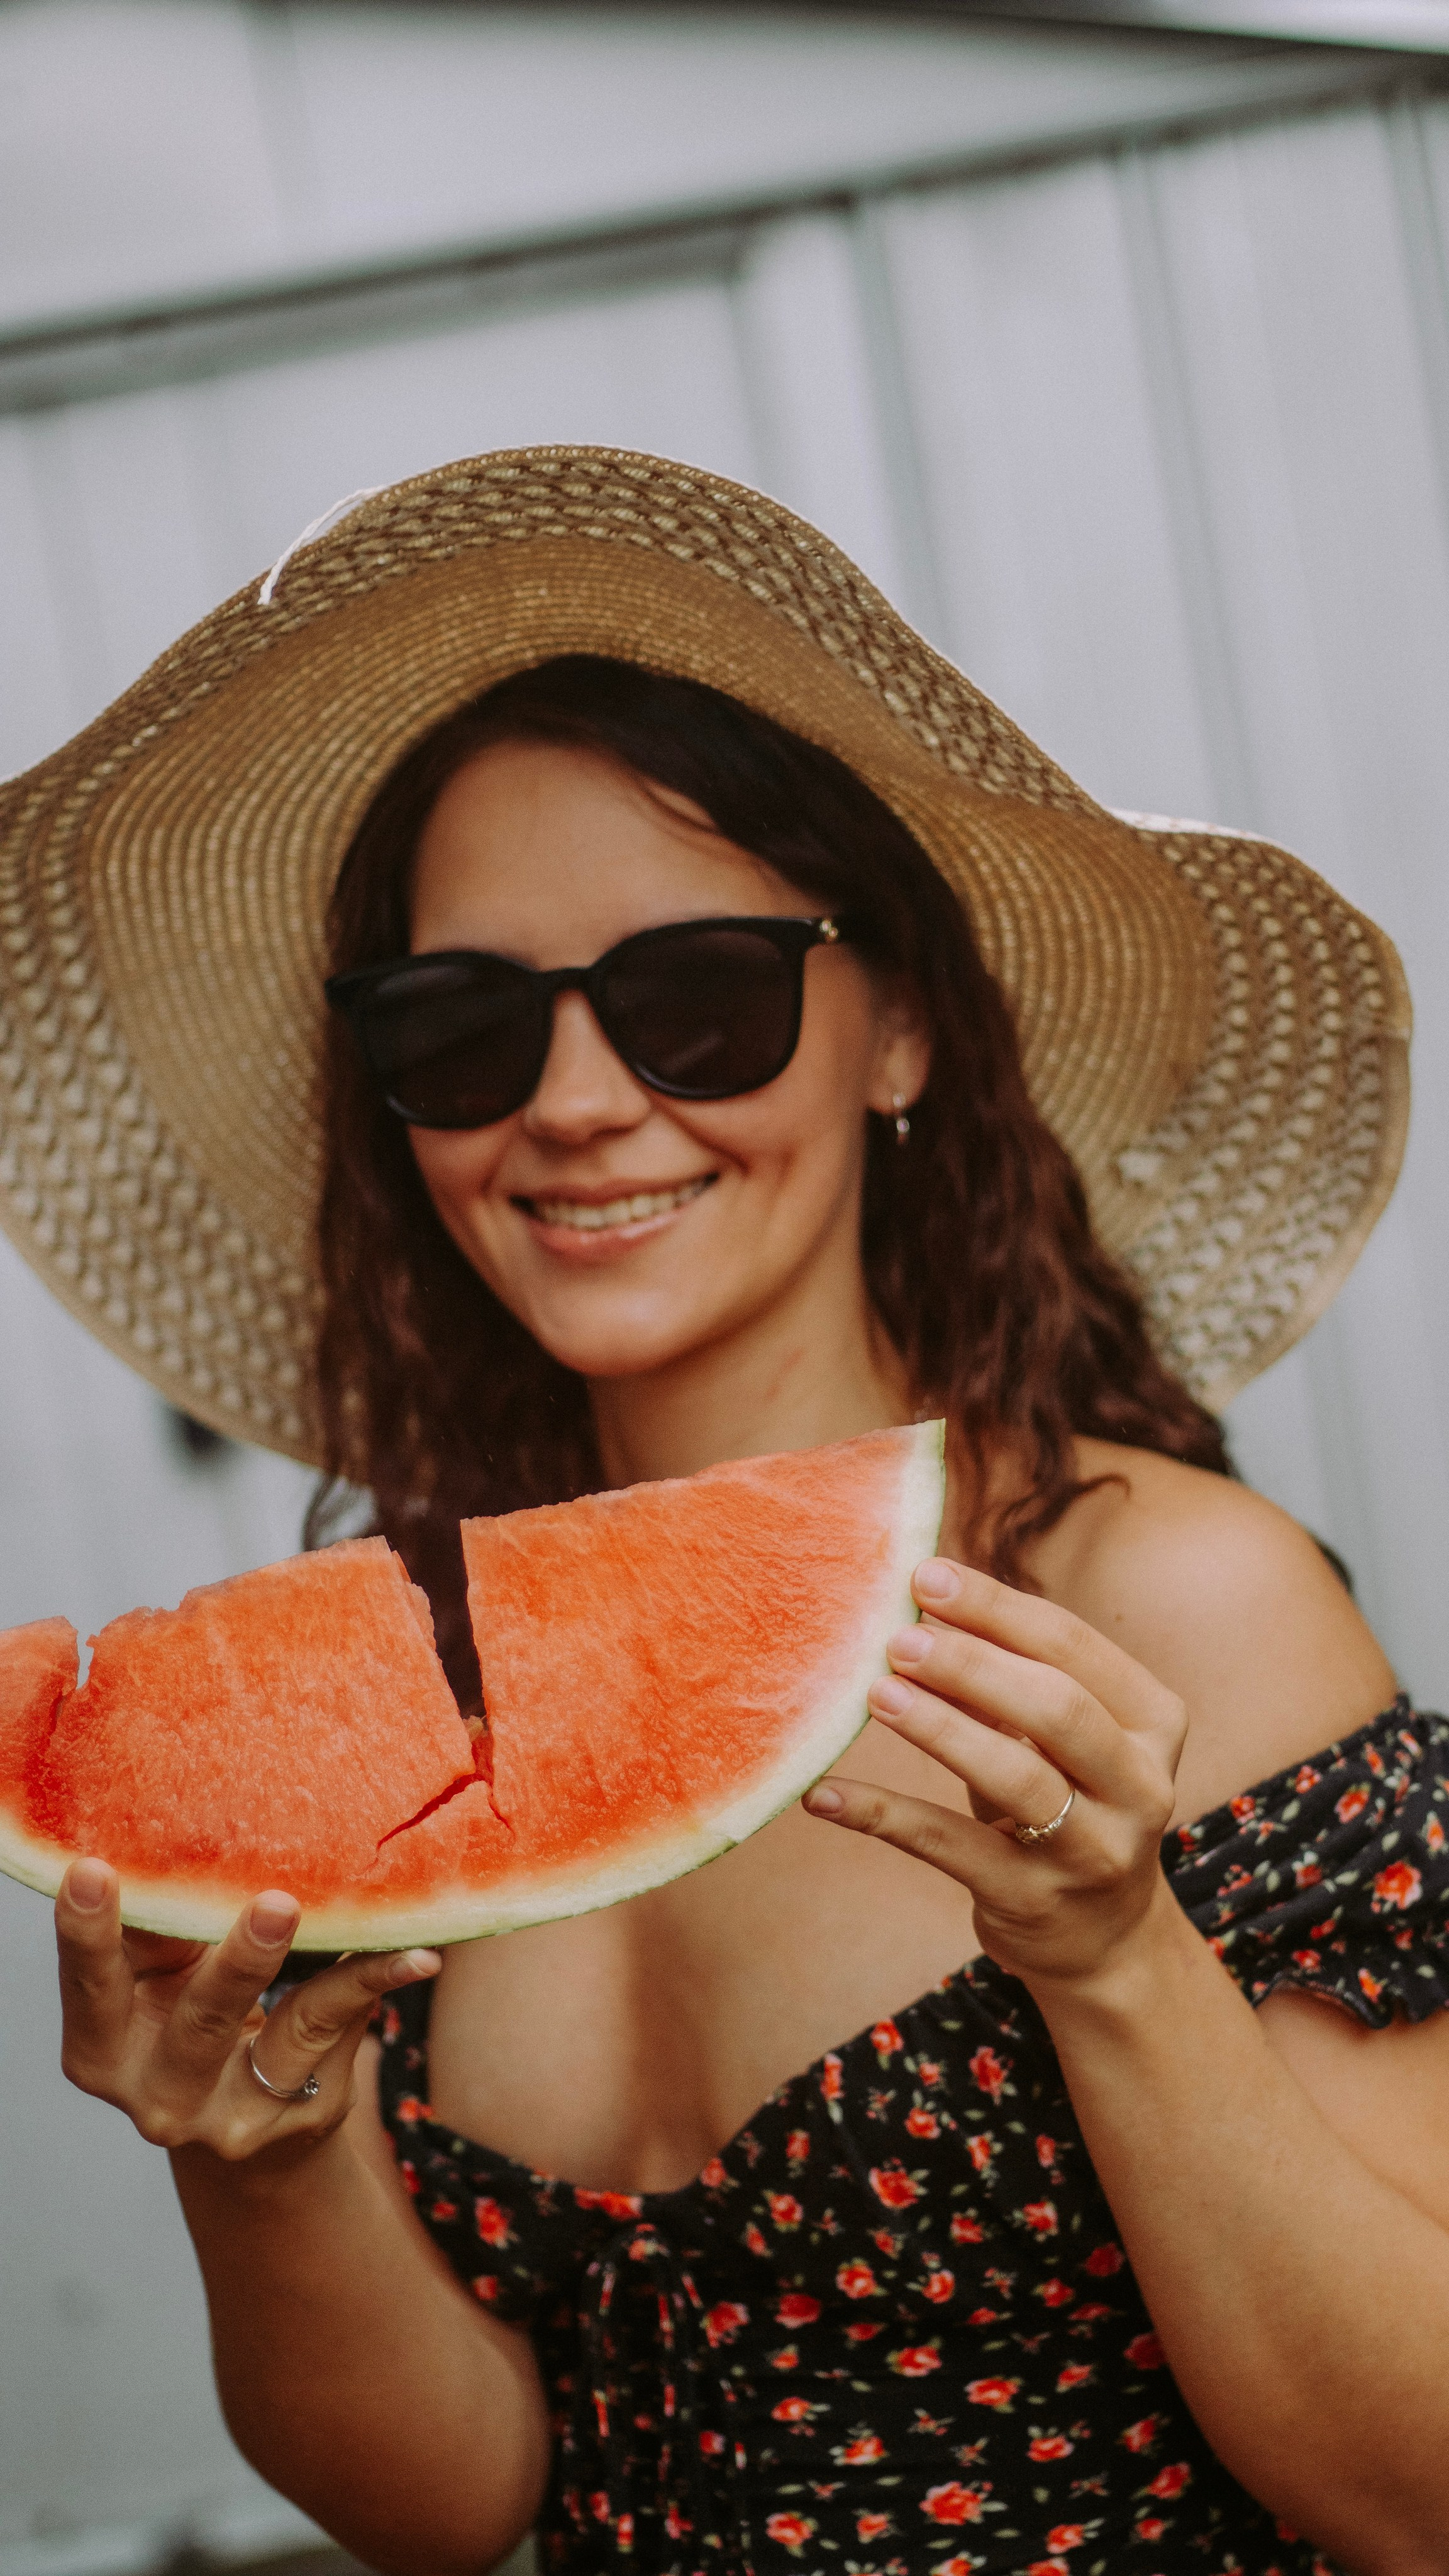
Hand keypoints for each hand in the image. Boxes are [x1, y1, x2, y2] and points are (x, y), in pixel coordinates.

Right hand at [56, 1860, 439, 2159]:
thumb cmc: (194, 2018)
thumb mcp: (164, 1982)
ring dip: (330, 1973)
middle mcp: (161, 2096)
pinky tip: (418, 1956)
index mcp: (102, 2051)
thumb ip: (165, 1931)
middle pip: (196, 2024)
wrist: (251, 2133)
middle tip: (274, 1903)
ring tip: (353, 1925)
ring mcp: (237, 2116)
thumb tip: (187, 1833)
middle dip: (236, 1965)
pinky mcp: (304, 2113)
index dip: (85, 1933)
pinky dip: (374, 1981)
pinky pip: (339, 2028)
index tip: (89, 1870)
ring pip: (282, 2035)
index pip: (90, 1987)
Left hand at [804, 1558, 1186, 1989]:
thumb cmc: (1067, 1802)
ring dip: (939, 1729)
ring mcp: (1093, 1849)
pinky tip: (824, 1794)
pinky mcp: (1034, 1901)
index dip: (996, 1607)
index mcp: (1152, 1721)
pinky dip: (882, 1816)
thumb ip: (1005, 1679)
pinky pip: (950, 1847)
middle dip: (973, 1664)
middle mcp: (1140, 1785)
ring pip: (1017, 1777)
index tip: (924, 1575)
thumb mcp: (1055, 1739)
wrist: (1103, 1938)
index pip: (1073, 1645)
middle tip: (898, 1637)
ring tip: (876, 1693)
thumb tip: (919, 1607)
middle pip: (1057, 1705)